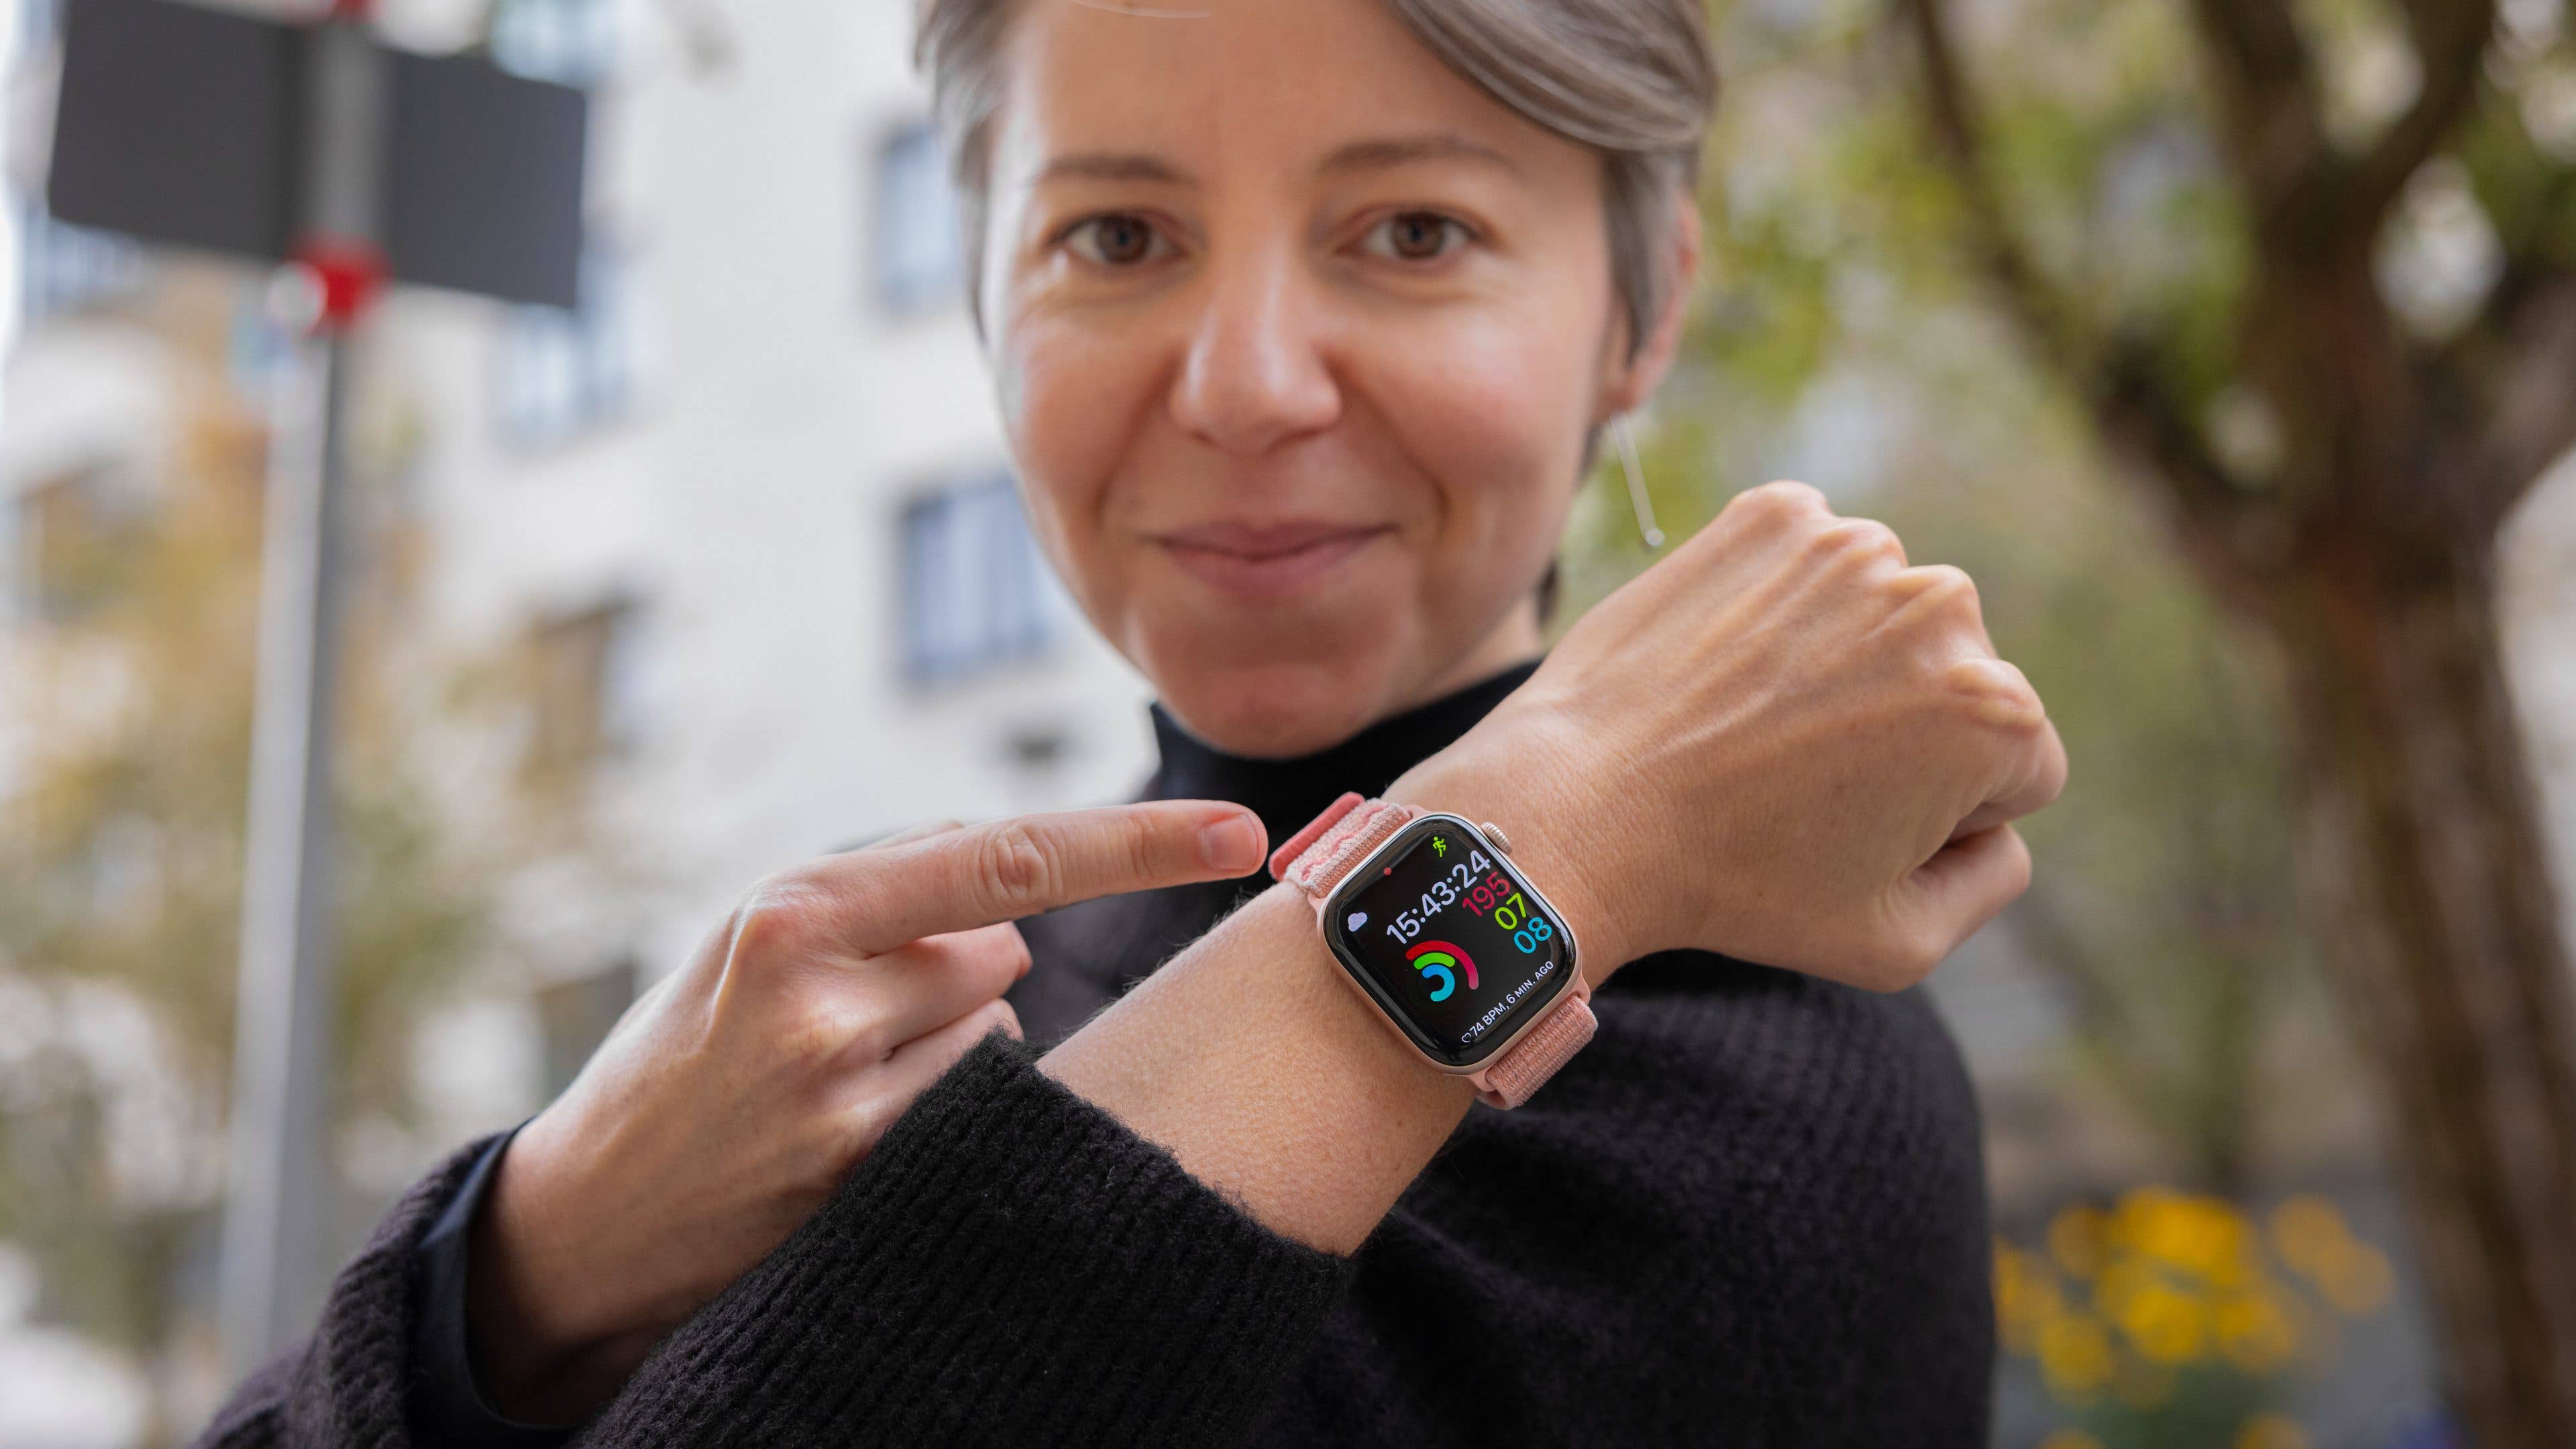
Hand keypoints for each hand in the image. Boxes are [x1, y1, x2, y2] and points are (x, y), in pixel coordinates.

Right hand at [467, 802, 1269, 1422]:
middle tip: (847, 1016)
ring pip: (998, 1030)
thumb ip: (882, 888)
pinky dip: (945, 1109)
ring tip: (835, 1081)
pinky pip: (980, 1107)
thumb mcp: (749, 936)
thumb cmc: (686, 1052)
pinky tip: (848, 1132)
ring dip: (946, 1045)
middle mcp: (824, 996)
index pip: (1007, 856)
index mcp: (793, 908)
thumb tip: (1020, 866)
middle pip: (1004, 946)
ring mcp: (849, 1098)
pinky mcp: (868, 1178)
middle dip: (953, 967)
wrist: (586, 1217)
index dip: (1138, 842)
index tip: (1243, 831)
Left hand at [1396, 481, 2064, 988]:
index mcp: (1995, 711)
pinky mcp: (1774, 514)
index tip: (1852, 827)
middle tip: (1795, 778)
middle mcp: (1942, 605)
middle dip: (1903, 728)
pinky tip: (1726, 666)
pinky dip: (1781, 606)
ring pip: (1884, 618)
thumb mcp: (1898, 943)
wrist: (1580, 804)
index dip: (1943, 817)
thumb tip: (2000, 820)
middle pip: (1958, 681)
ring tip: (1753, 723)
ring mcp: (1852, 546)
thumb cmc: (1736, 887)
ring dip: (1842, 659)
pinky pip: (1812, 565)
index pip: (2018, 769)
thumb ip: (1993, 882)